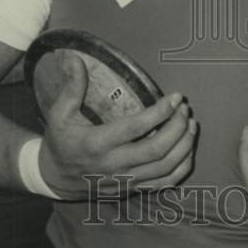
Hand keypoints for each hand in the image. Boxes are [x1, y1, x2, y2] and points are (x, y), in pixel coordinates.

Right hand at [38, 54, 196, 199]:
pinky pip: (165, 183)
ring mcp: (126, 180)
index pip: (136, 128)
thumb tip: (73, 57)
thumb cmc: (60, 142)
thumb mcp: (60, 114)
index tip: (176, 96)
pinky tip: (187, 148)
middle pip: (157, 150)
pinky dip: (182, 167)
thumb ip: (71, 86)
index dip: (160, 112)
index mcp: (97, 143)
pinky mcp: (133, 189)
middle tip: (185, 109)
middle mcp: (115, 165)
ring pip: (165, 168)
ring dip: (184, 146)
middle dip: (177, 128)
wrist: (55, 179)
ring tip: (191, 124)